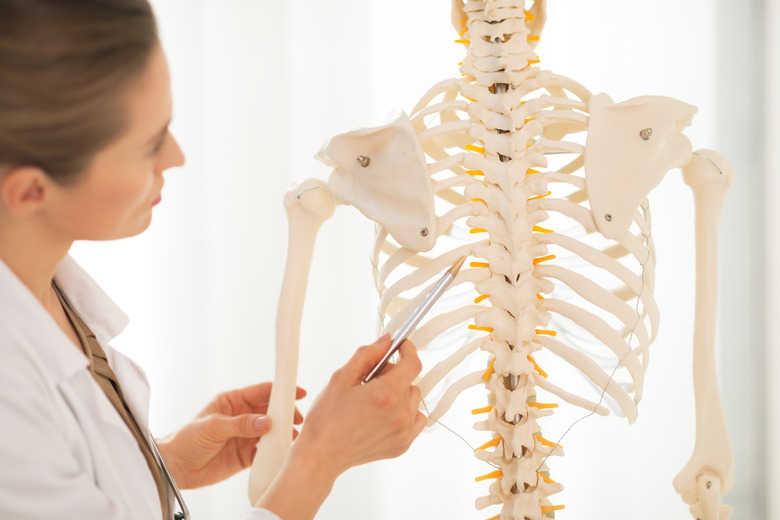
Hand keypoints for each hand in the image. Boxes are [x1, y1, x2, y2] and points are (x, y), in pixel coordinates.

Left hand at [157, 382, 304, 488]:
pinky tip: (281, 452)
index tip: (297, 393)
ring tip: (292, 437)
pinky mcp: (246, 455)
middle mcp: (242, 416)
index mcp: (233, 401)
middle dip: (285, 414)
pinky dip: (274, 451)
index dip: (280, 391)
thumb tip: (266, 422)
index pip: (261, 392)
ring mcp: (245, 436)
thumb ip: (240, 424)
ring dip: (282, 433)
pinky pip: (265, 451)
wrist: (175, 467)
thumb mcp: (213, 426)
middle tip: (296, 420)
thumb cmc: (186, 439)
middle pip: (270, 411)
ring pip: (271, 431)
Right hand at [256, 335, 426, 519]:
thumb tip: (386, 341)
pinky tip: (384, 414)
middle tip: (370, 381)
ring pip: (413, 399)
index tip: (400, 346)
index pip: (413, 363)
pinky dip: (405, 412)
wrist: (321, 454)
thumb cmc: (326, 418)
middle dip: (393, 374)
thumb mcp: (341, 377)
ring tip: (374, 400)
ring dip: (399, 393)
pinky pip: (415, 418)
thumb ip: (367, 355)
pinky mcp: (403, 444)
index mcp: (386, 394)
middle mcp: (400, 414)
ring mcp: (404, 432)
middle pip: (410, 380)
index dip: (407, 350)